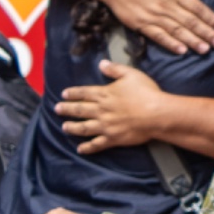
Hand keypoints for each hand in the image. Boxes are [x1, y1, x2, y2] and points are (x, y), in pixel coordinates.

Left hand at [57, 61, 171, 154]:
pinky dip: (87, 147)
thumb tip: (101, 63)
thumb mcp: (132, 74)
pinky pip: (96, 144)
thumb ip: (115, 69)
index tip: (64, 94)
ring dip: (72, 127)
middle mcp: (100, 110)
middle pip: (79, 110)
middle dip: (66, 109)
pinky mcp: (112, 138)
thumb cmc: (146, 93)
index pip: (83, 93)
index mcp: (104, 94)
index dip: (72, 93)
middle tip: (57, 109)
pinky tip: (80, 149)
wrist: (156, 114)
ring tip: (64, 127)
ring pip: (83, 127)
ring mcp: (105, 126)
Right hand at [104, 0, 213, 54]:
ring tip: (205, 49)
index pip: (198, 7)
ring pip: (177, 30)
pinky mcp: (141, 24)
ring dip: (192, 40)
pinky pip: (158, 36)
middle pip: (190, 21)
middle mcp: (166, 4)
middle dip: (206, 33)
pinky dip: (170, 43)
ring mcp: (153, 15)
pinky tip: (182, 51)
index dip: (211, 18)